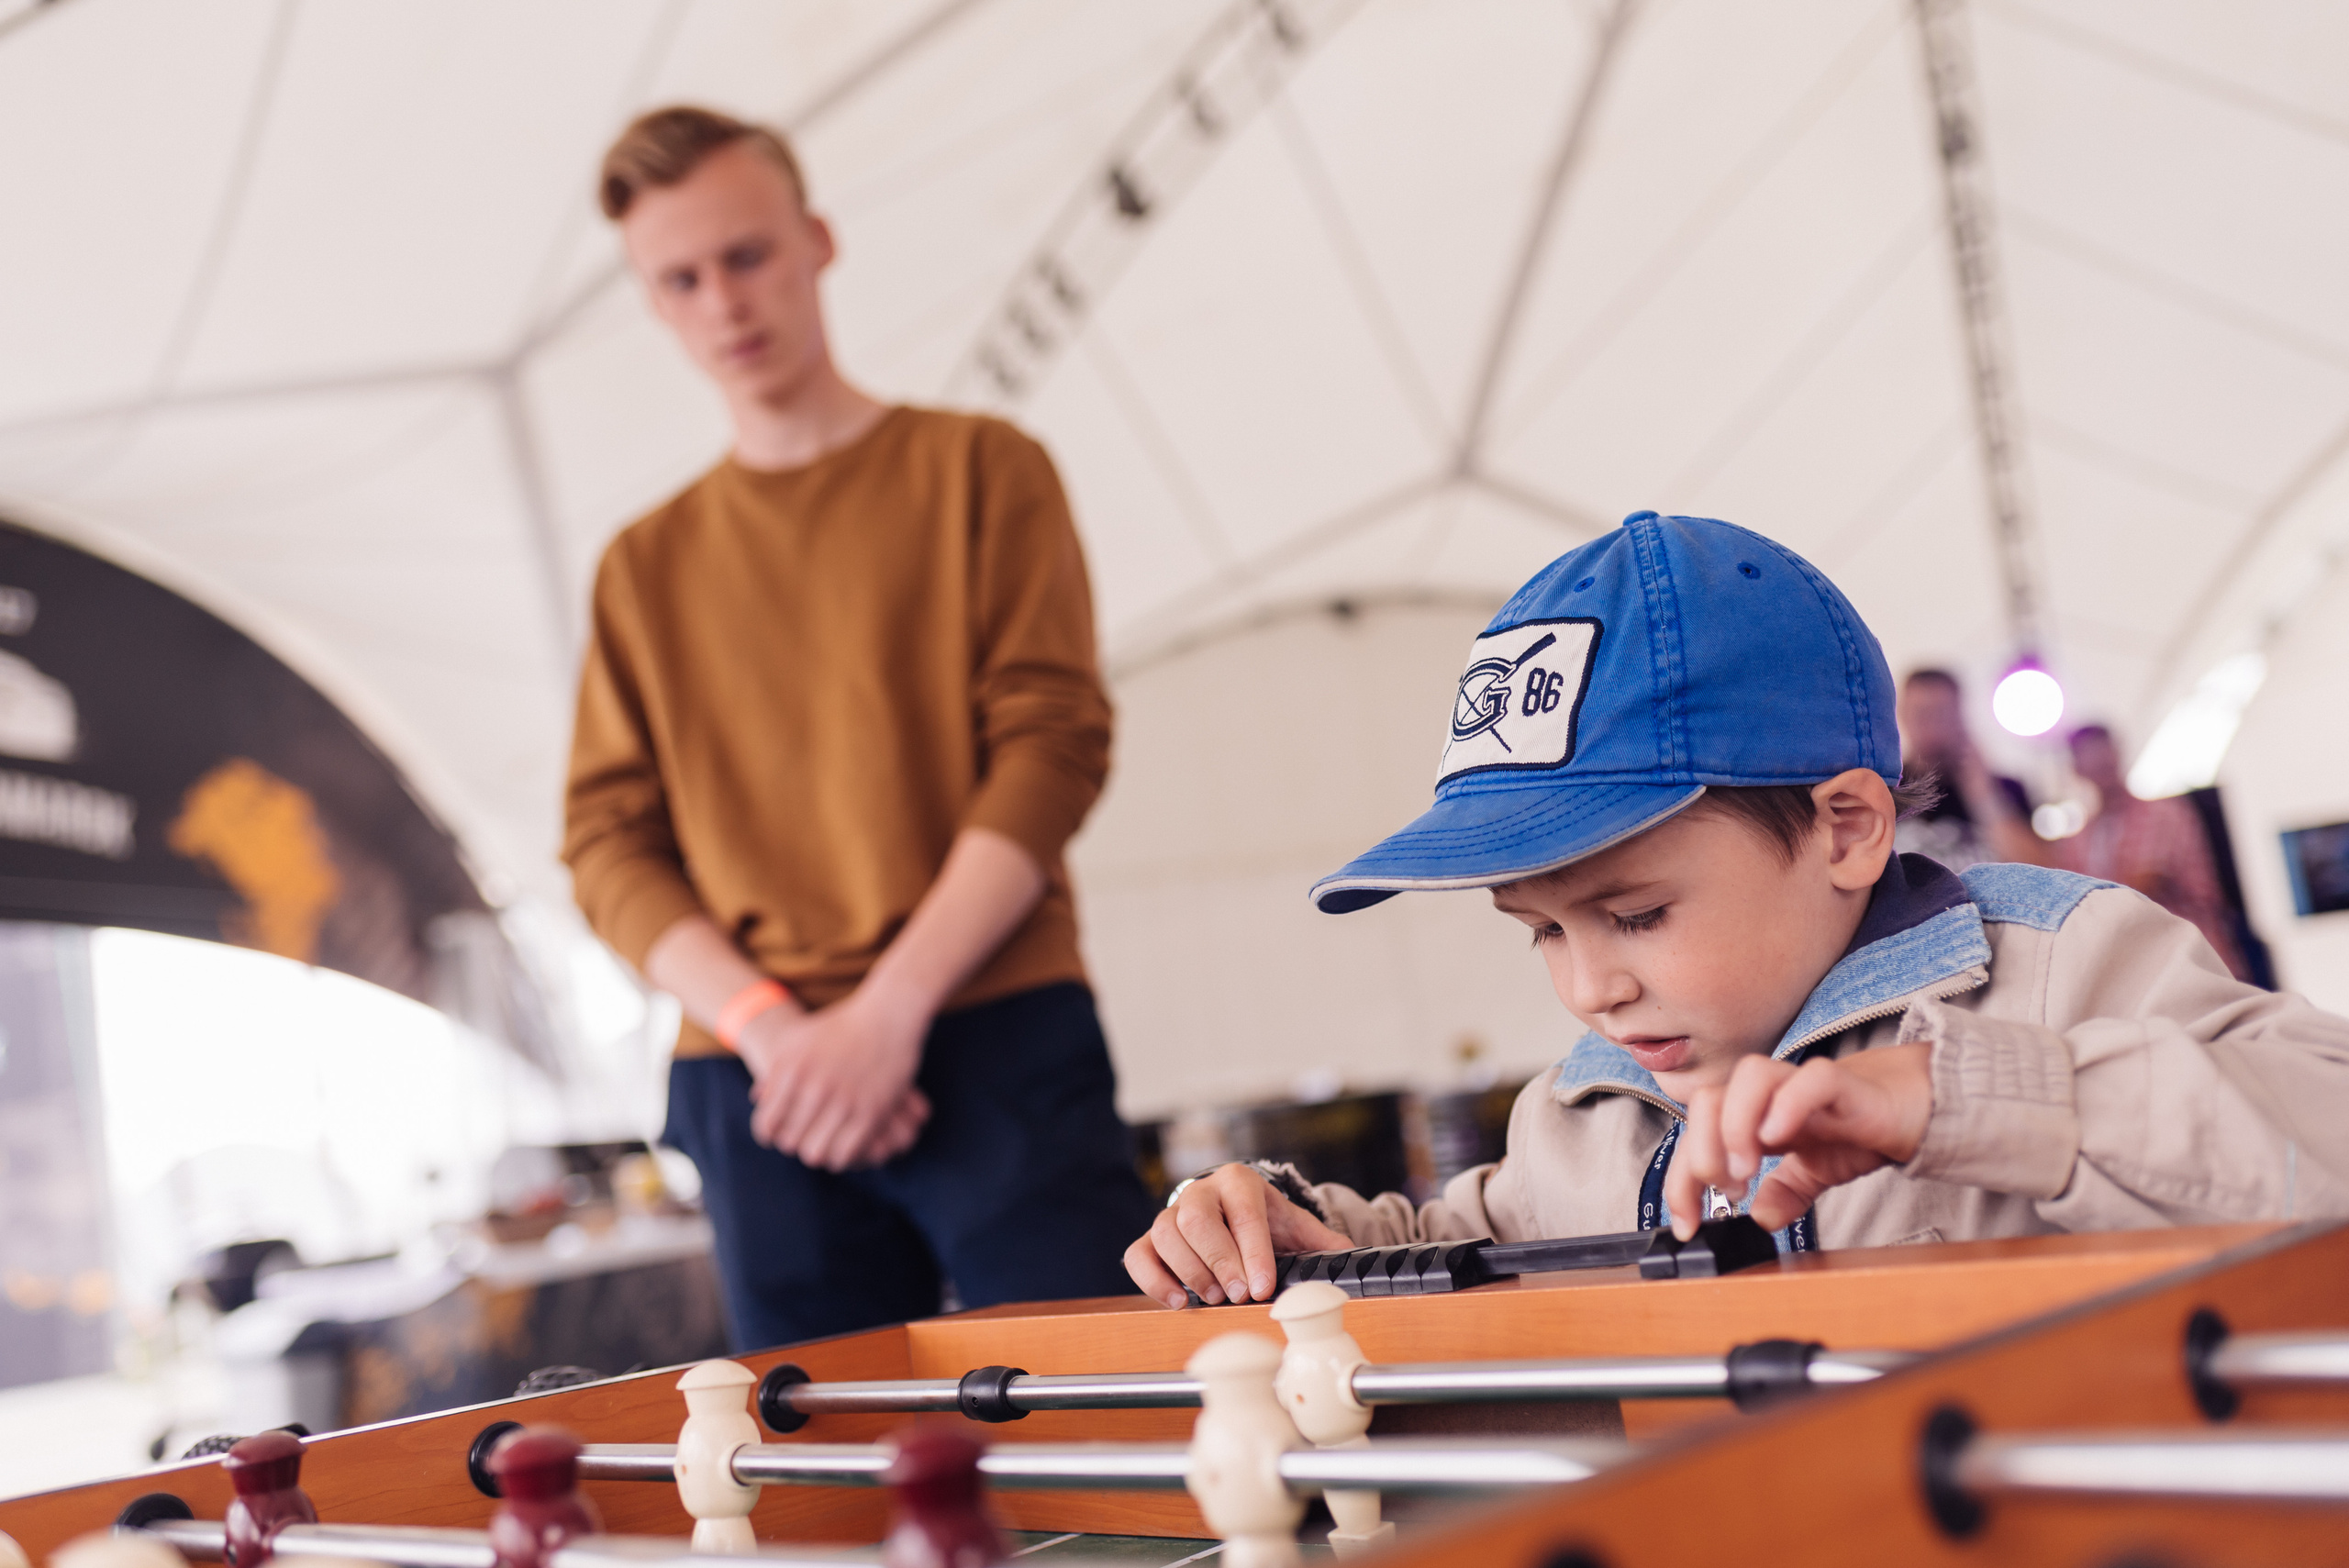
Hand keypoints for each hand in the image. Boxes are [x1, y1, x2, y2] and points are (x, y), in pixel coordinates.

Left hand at [738, 985, 930, 1170]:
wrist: (887, 1014)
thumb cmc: (839, 1026)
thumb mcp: (798, 1040)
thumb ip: (774, 1070)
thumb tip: (756, 1098)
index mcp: (790, 1070)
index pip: (767, 1124)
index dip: (771, 1133)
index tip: (781, 1131)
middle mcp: (813, 1087)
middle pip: (789, 1142)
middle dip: (795, 1141)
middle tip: (806, 1136)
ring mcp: (843, 1101)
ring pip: (815, 1153)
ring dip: (819, 1150)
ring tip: (825, 1142)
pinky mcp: (871, 1112)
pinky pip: (844, 1154)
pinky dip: (842, 1155)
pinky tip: (844, 1143)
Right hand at [1123, 1164, 1350, 1310]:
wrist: (1236, 1214)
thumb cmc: (1267, 1224)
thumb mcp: (1297, 1228)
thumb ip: (1324, 1243)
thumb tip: (1353, 1261)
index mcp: (1239, 1182)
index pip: (1243, 1212)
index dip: (1252, 1251)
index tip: (1262, 1286)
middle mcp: (1201, 1191)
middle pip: (1197, 1218)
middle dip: (1220, 1260)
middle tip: (1239, 1294)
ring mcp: (1171, 1213)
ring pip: (1165, 1232)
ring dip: (1190, 1270)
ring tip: (1214, 1298)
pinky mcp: (1150, 1239)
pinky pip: (1139, 1254)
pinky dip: (1154, 1279)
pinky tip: (1178, 1301)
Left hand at [1666, 1044, 1932, 1239]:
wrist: (1912, 1103)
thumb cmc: (1857, 1128)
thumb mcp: (1814, 1173)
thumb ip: (1785, 1193)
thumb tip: (1761, 1218)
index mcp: (1754, 1118)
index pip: (1696, 1137)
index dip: (1680, 1181)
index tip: (1684, 1224)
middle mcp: (1770, 1097)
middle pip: (1707, 1099)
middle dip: (1702, 1150)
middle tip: (1726, 1188)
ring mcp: (1802, 1086)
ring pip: (1748, 1077)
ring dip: (1735, 1125)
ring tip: (1746, 1170)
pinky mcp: (1843, 1084)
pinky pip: (1809, 1079)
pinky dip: (1788, 1104)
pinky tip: (1779, 1137)